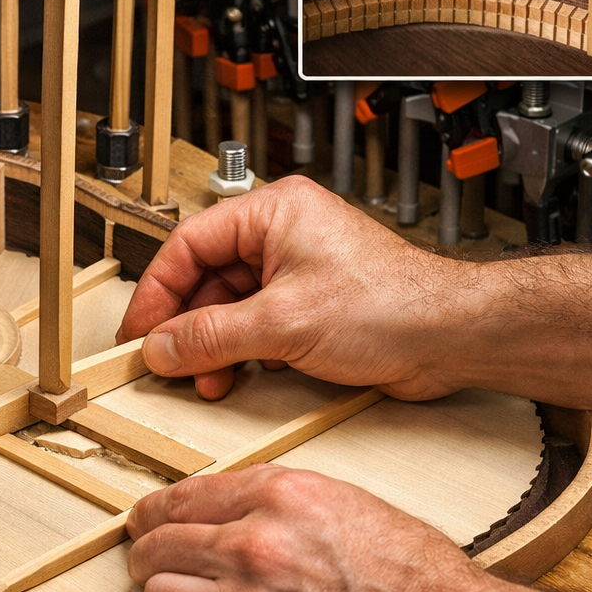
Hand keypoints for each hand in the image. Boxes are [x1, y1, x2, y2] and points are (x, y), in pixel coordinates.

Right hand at [116, 176, 591, 439]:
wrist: (452, 337)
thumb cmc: (391, 307)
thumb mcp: (282, 325)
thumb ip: (211, 336)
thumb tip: (161, 347)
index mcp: (273, 213)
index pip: (189, 244)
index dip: (158, 291)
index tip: (139, 331)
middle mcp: (283, 234)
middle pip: (206, 277)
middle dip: (186, 324)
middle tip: (164, 361)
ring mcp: (298, 270)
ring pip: (229, 305)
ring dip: (212, 344)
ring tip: (204, 378)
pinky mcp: (312, 304)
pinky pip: (257, 324)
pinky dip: (241, 351)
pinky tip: (235, 376)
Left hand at [127, 464, 490, 591]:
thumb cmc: (416, 580)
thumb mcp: (348, 504)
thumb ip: (281, 499)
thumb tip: (229, 506)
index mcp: (282, 497)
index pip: (183, 496)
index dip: (154, 512)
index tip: (145, 521)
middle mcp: (256, 546)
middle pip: (158, 545)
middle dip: (148, 554)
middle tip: (152, 562)